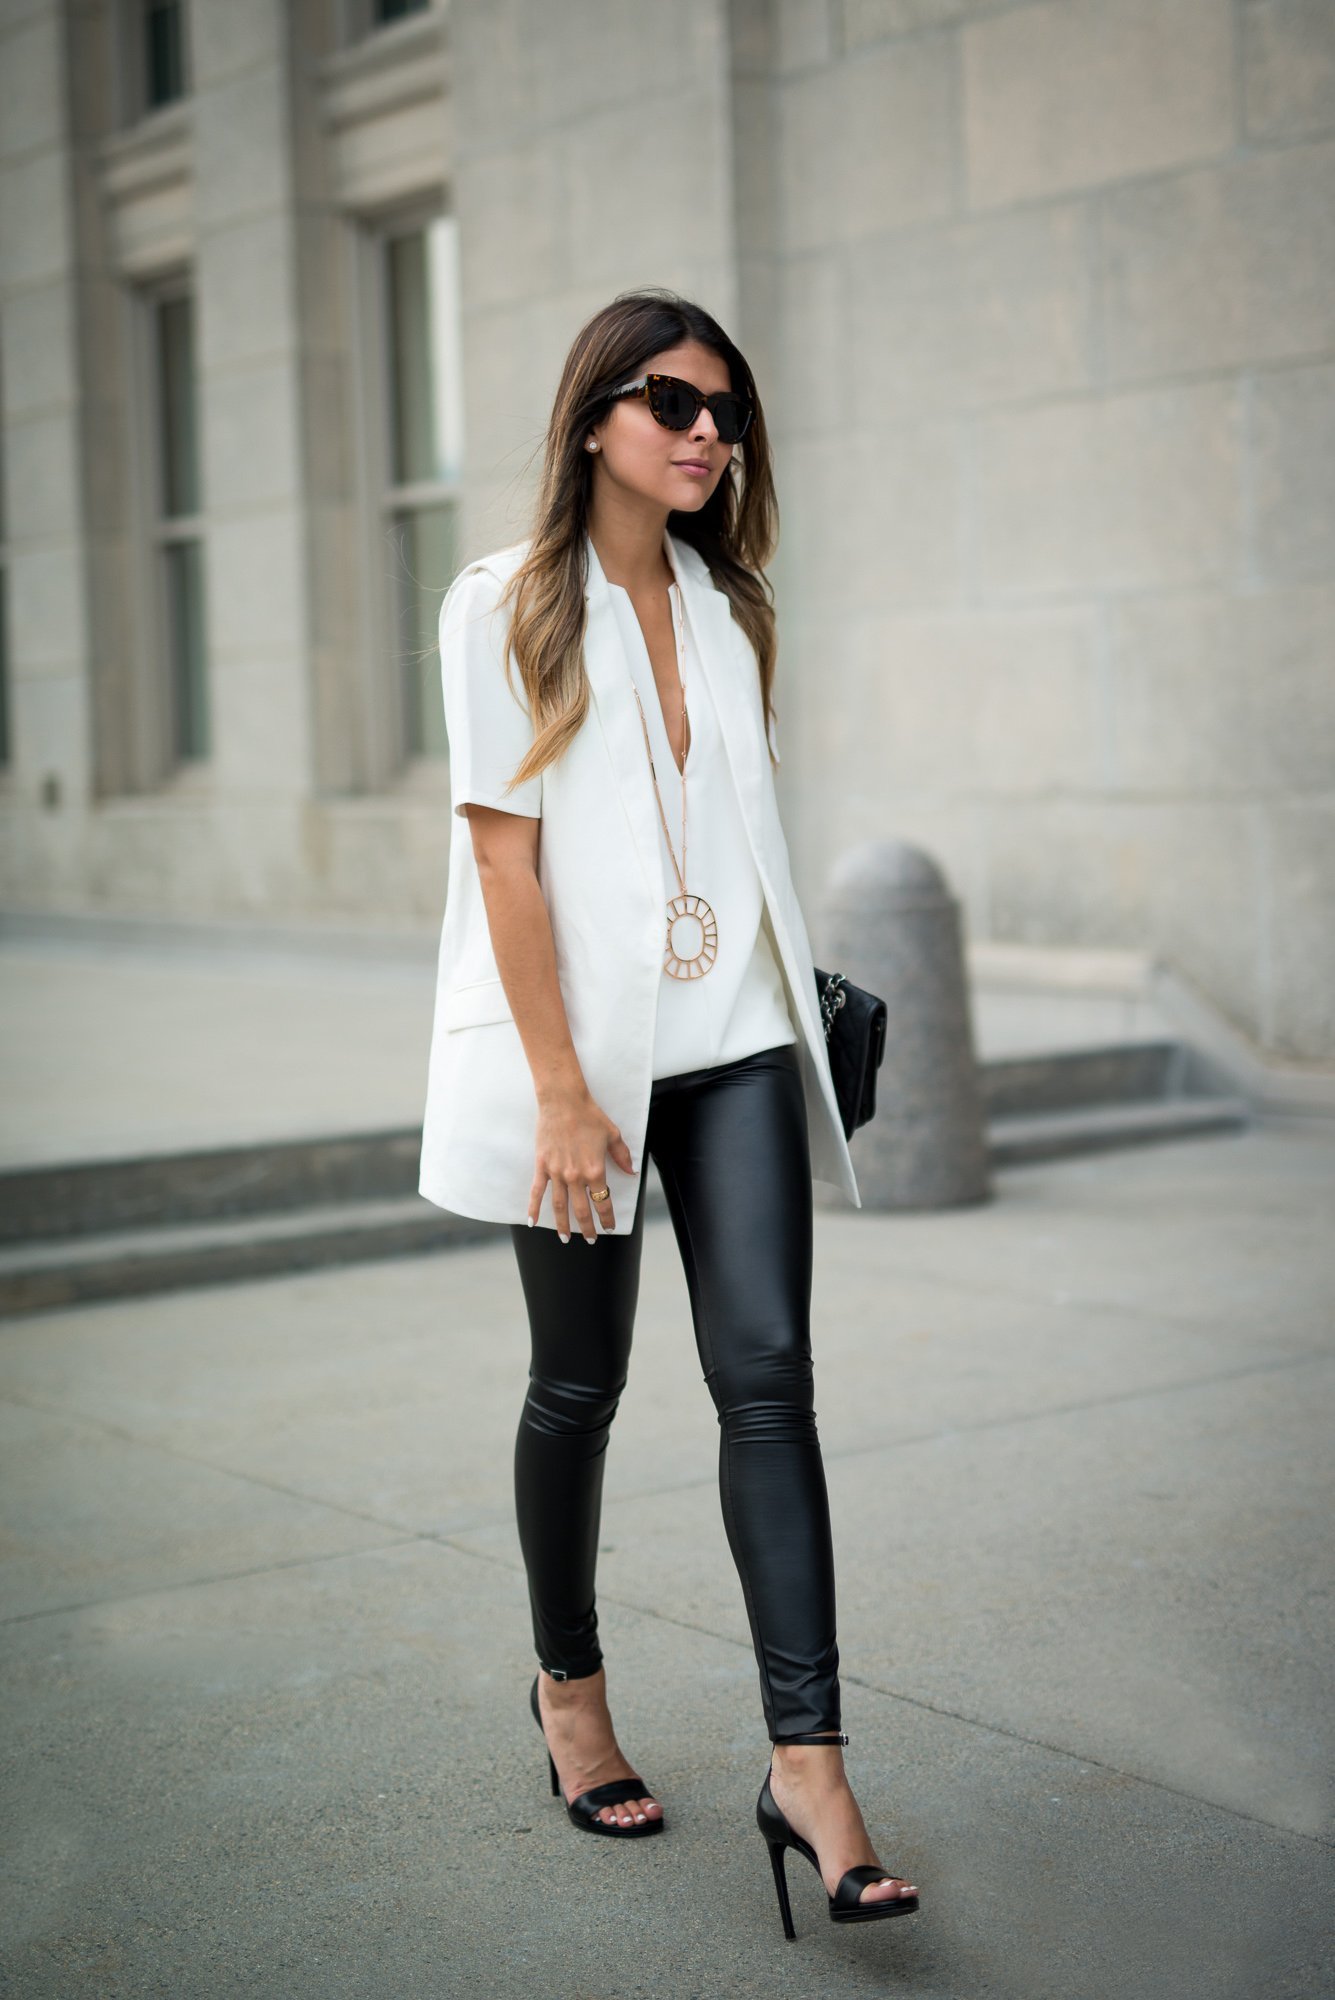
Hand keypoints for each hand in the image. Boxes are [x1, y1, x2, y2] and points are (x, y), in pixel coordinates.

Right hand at [530, 1084, 636, 1241]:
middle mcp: (575, 1176)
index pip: (603, 1201)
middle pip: (581, 1210)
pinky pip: (537, 1192)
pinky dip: (533, 1208)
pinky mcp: (542, 1166)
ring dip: (562, 1225)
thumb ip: (622, 1156)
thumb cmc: (590, 1116)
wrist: (564, 1101)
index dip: (607, 1217)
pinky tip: (532, 1222)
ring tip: (564, 1238)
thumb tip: (631, 1171)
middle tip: (589, 1239)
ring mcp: (557, 1173)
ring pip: (559, 1206)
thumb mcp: (613, 1135)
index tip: (609, 1226)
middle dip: (587, 1228)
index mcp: (595, 1170)